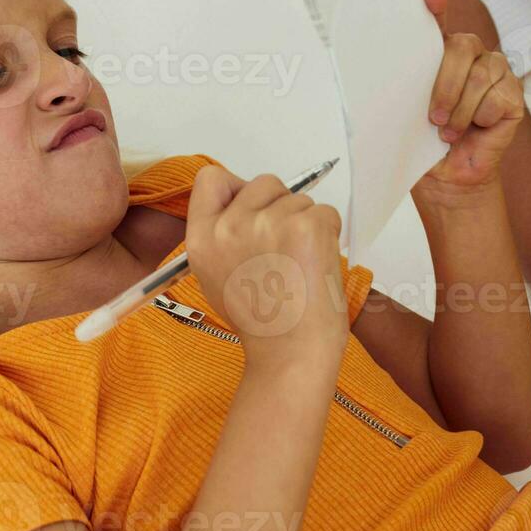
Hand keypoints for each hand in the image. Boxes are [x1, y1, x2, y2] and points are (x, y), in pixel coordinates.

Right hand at [185, 167, 348, 371]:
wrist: (291, 352)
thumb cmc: (260, 321)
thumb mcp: (216, 275)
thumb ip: (223, 235)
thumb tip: (248, 201)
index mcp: (202, 237)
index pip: (210, 178)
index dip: (236, 187)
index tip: (251, 208)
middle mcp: (231, 225)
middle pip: (263, 182)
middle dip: (279, 206)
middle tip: (283, 249)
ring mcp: (269, 222)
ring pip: (298, 198)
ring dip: (305, 224)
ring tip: (299, 266)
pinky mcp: (306, 225)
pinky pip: (324, 211)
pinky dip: (328, 233)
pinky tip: (316, 265)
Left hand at [414, 0, 524, 195]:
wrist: (446, 176)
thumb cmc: (425, 140)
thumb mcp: (408, 107)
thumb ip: (408, 79)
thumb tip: (386, 63)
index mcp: (440, 52)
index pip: (438, 18)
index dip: (435, 5)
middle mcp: (471, 54)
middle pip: (461, 46)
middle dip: (444, 85)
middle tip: (434, 117)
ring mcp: (495, 71)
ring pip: (479, 75)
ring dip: (460, 110)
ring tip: (449, 131)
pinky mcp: (514, 94)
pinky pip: (496, 97)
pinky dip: (480, 119)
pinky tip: (475, 130)